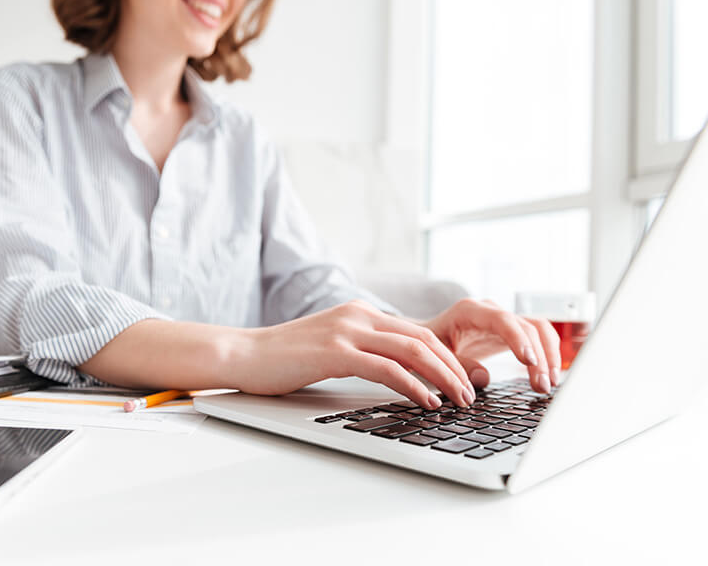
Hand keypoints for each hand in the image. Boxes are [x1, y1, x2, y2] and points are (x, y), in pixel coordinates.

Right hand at [236, 300, 477, 408]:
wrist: (244, 354)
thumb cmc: (285, 359)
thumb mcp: (332, 347)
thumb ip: (363, 351)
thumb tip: (398, 375)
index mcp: (361, 313)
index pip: (418, 332)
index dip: (447, 358)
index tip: (462, 381)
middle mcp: (359, 315)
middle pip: (423, 338)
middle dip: (454, 368)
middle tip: (470, 394)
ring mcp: (347, 331)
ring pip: (412, 350)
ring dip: (443, 378)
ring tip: (458, 401)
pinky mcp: (335, 352)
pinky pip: (386, 368)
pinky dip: (413, 386)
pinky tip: (426, 402)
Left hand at [420, 298, 561, 393]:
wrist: (428, 338)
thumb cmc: (430, 345)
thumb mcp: (436, 355)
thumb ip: (457, 364)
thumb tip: (484, 377)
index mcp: (469, 311)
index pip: (502, 320)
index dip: (518, 339)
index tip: (529, 361)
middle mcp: (490, 311)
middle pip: (525, 327)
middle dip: (538, 357)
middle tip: (541, 385)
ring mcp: (503, 319)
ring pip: (538, 330)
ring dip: (548, 355)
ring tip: (548, 384)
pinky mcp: (511, 331)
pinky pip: (537, 338)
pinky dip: (546, 354)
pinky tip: (547, 376)